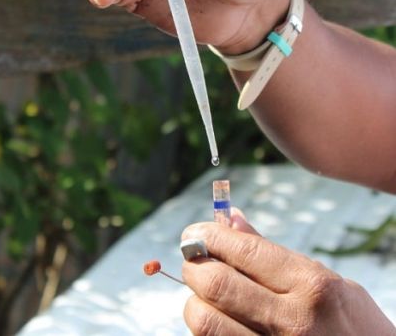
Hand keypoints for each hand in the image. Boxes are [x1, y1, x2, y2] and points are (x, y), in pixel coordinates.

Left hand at [181, 209, 395, 334]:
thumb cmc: (350, 323)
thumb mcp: (324, 279)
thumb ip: (272, 252)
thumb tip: (229, 219)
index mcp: (311, 285)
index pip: (243, 250)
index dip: (208, 236)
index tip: (193, 232)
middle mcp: (292, 320)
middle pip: (215, 284)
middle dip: (194, 265)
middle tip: (192, 259)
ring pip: (205, 321)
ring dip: (195, 301)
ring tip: (204, 294)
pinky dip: (207, 328)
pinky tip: (219, 319)